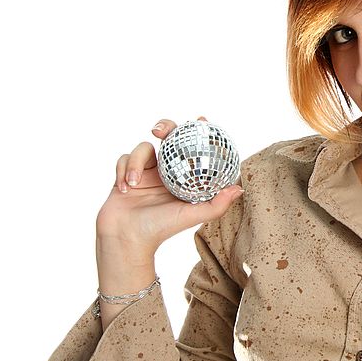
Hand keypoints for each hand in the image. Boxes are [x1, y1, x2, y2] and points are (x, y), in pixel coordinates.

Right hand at [95, 116, 243, 265]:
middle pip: (167, 138)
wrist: (126, 240)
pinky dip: (122, 170)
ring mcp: (144, 172)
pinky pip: (123, 159)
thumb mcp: (191, 216)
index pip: (192, 149)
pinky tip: (124, 188)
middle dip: (164, 127)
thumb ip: (215, 205)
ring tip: (134, 182)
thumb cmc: (159, 230)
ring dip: (135, 161)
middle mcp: (164, 172)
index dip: (197, 132)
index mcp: (182, 178)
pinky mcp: (124, 174)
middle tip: (159, 131)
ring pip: (141, 149)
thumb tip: (239, 189)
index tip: (201, 120)